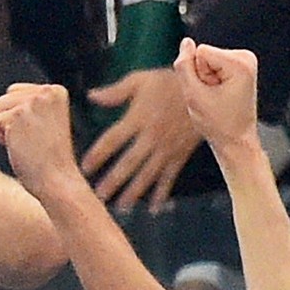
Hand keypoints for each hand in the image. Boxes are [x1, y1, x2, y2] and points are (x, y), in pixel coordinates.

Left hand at [0, 83, 79, 199]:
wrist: (57, 180)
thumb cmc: (44, 158)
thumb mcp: (26, 126)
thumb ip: (4, 108)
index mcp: (55, 91)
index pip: (14, 92)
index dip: (18, 116)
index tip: (39, 132)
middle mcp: (46, 91)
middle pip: (3, 99)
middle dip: (9, 122)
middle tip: (33, 140)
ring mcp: (32, 102)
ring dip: (4, 130)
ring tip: (28, 143)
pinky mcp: (18, 115)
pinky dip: (1, 139)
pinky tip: (22, 147)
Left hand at [79, 67, 197, 212]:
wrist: (206, 89)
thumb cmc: (169, 82)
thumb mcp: (141, 80)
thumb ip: (115, 92)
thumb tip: (91, 96)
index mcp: (138, 118)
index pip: (112, 140)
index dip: (98, 155)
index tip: (84, 168)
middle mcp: (151, 136)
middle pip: (128, 163)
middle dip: (113, 181)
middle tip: (97, 197)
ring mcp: (166, 148)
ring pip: (148, 175)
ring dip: (134, 192)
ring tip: (120, 207)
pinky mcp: (180, 154)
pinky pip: (170, 177)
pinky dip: (163, 194)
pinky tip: (155, 209)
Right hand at [170, 38, 260, 158]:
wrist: (236, 140)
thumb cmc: (218, 124)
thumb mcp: (193, 95)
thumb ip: (184, 67)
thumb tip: (186, 42)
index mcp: (240, 63)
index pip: (200, 51)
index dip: (197, 74)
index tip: (210, 93)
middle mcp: (246, 57)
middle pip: (204, 54)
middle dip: (202, 77)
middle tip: (213, 98)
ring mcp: (245, 61)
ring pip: (206, 60)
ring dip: (206, 81)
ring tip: (217, 98)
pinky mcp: (240, 66)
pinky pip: (212, 65)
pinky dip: (212, 81)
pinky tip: (221, 95)